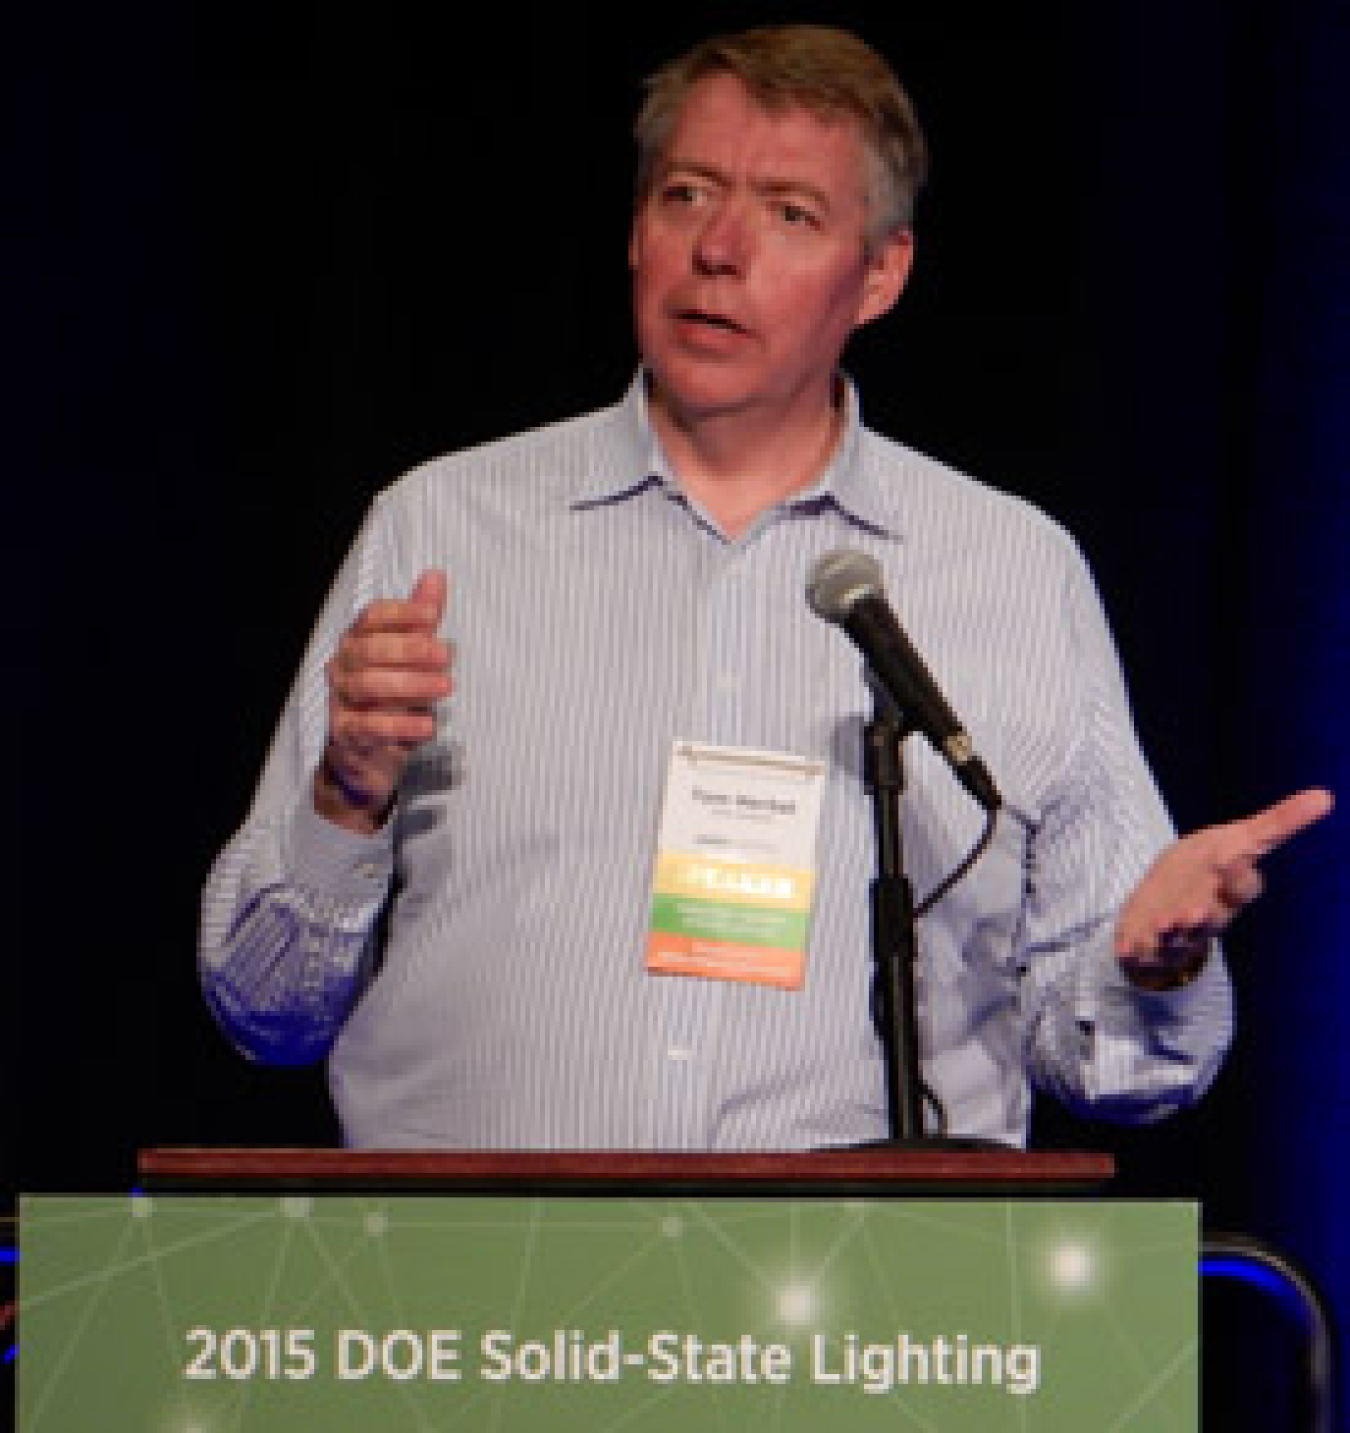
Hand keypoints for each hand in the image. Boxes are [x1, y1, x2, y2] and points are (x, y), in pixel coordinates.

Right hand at [315, 570, 450, 831]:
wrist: (364, 761)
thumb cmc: (389, 702)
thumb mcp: (409, 660)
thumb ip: (421, 621)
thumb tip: (436, 576)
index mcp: (357, 643)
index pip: (371, 617)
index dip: (401, 613)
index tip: (433, 616)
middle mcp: (343, 668)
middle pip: (370, 649)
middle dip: (410, 650)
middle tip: (448, 656)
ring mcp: (341, 702)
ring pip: (368, 686)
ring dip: (410, 685)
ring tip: (446, 687)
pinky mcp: (346, 736)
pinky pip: (369, 727)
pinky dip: (400, 726)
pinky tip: (429, 726)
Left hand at [1115, 787, 1333, 987]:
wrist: (1167, 908)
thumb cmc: (1208, 871)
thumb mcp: (1236, 842)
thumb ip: (1276, 824)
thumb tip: (1326, 796)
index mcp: (1228, 890)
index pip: (1243, 887)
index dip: (1238, 877)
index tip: (1233, 858)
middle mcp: (1208, 914)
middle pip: (1211, 919)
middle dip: (1204, 916)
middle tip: (1194, 912)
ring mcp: (1178, 932)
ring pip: (1178, 937)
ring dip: (1172, 932)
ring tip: (1165, 924)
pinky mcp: (1148, 942)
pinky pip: (1142, 950)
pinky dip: (1134, 950)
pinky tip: (1123, 949)